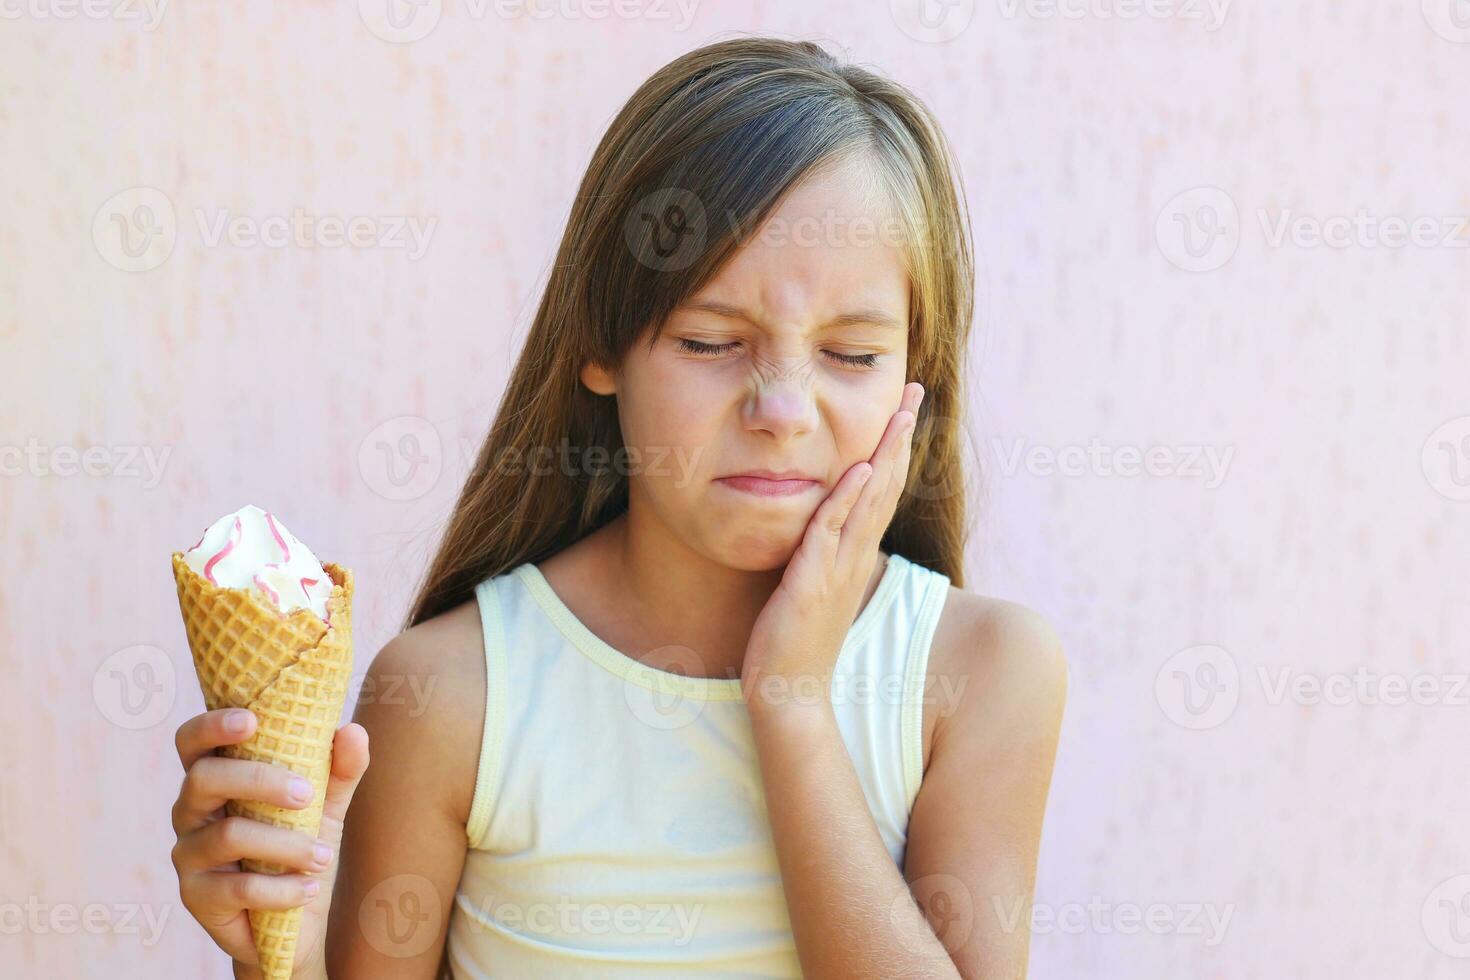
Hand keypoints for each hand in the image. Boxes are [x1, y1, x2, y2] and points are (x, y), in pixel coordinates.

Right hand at [170, 707, 369, 977]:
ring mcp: (188, 854)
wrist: (292, 921)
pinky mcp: (196, 897)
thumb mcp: (325, 806)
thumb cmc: (299, 845)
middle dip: (259, 780)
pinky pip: (237, 888)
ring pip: (228, 835)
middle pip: (204, 778)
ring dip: (286, 845)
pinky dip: (281, 889)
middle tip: (308, 794)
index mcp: (216, 777)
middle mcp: (190, 811)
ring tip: (324, 857)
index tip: (252, 720)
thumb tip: (353, 731)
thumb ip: (340, 770)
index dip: (212, 725)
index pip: (192, 741)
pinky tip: (309, 889)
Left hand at [741, 381, 924, 710]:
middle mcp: (854, 557)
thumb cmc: (795, 643)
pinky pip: (831, 534)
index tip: (905, 406)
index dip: (895, 446)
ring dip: (885, 456)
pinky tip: (859, 469)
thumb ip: (820, 553)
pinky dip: (846, 500)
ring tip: (900, 414)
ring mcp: (838, 570)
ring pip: (869, 503)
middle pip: (886, 486)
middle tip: (915, 391)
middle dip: (900, 435)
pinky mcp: (812, 586)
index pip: (882, 490)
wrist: (788, 696)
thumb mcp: (814, 587)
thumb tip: (818, 522)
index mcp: (854, 555)